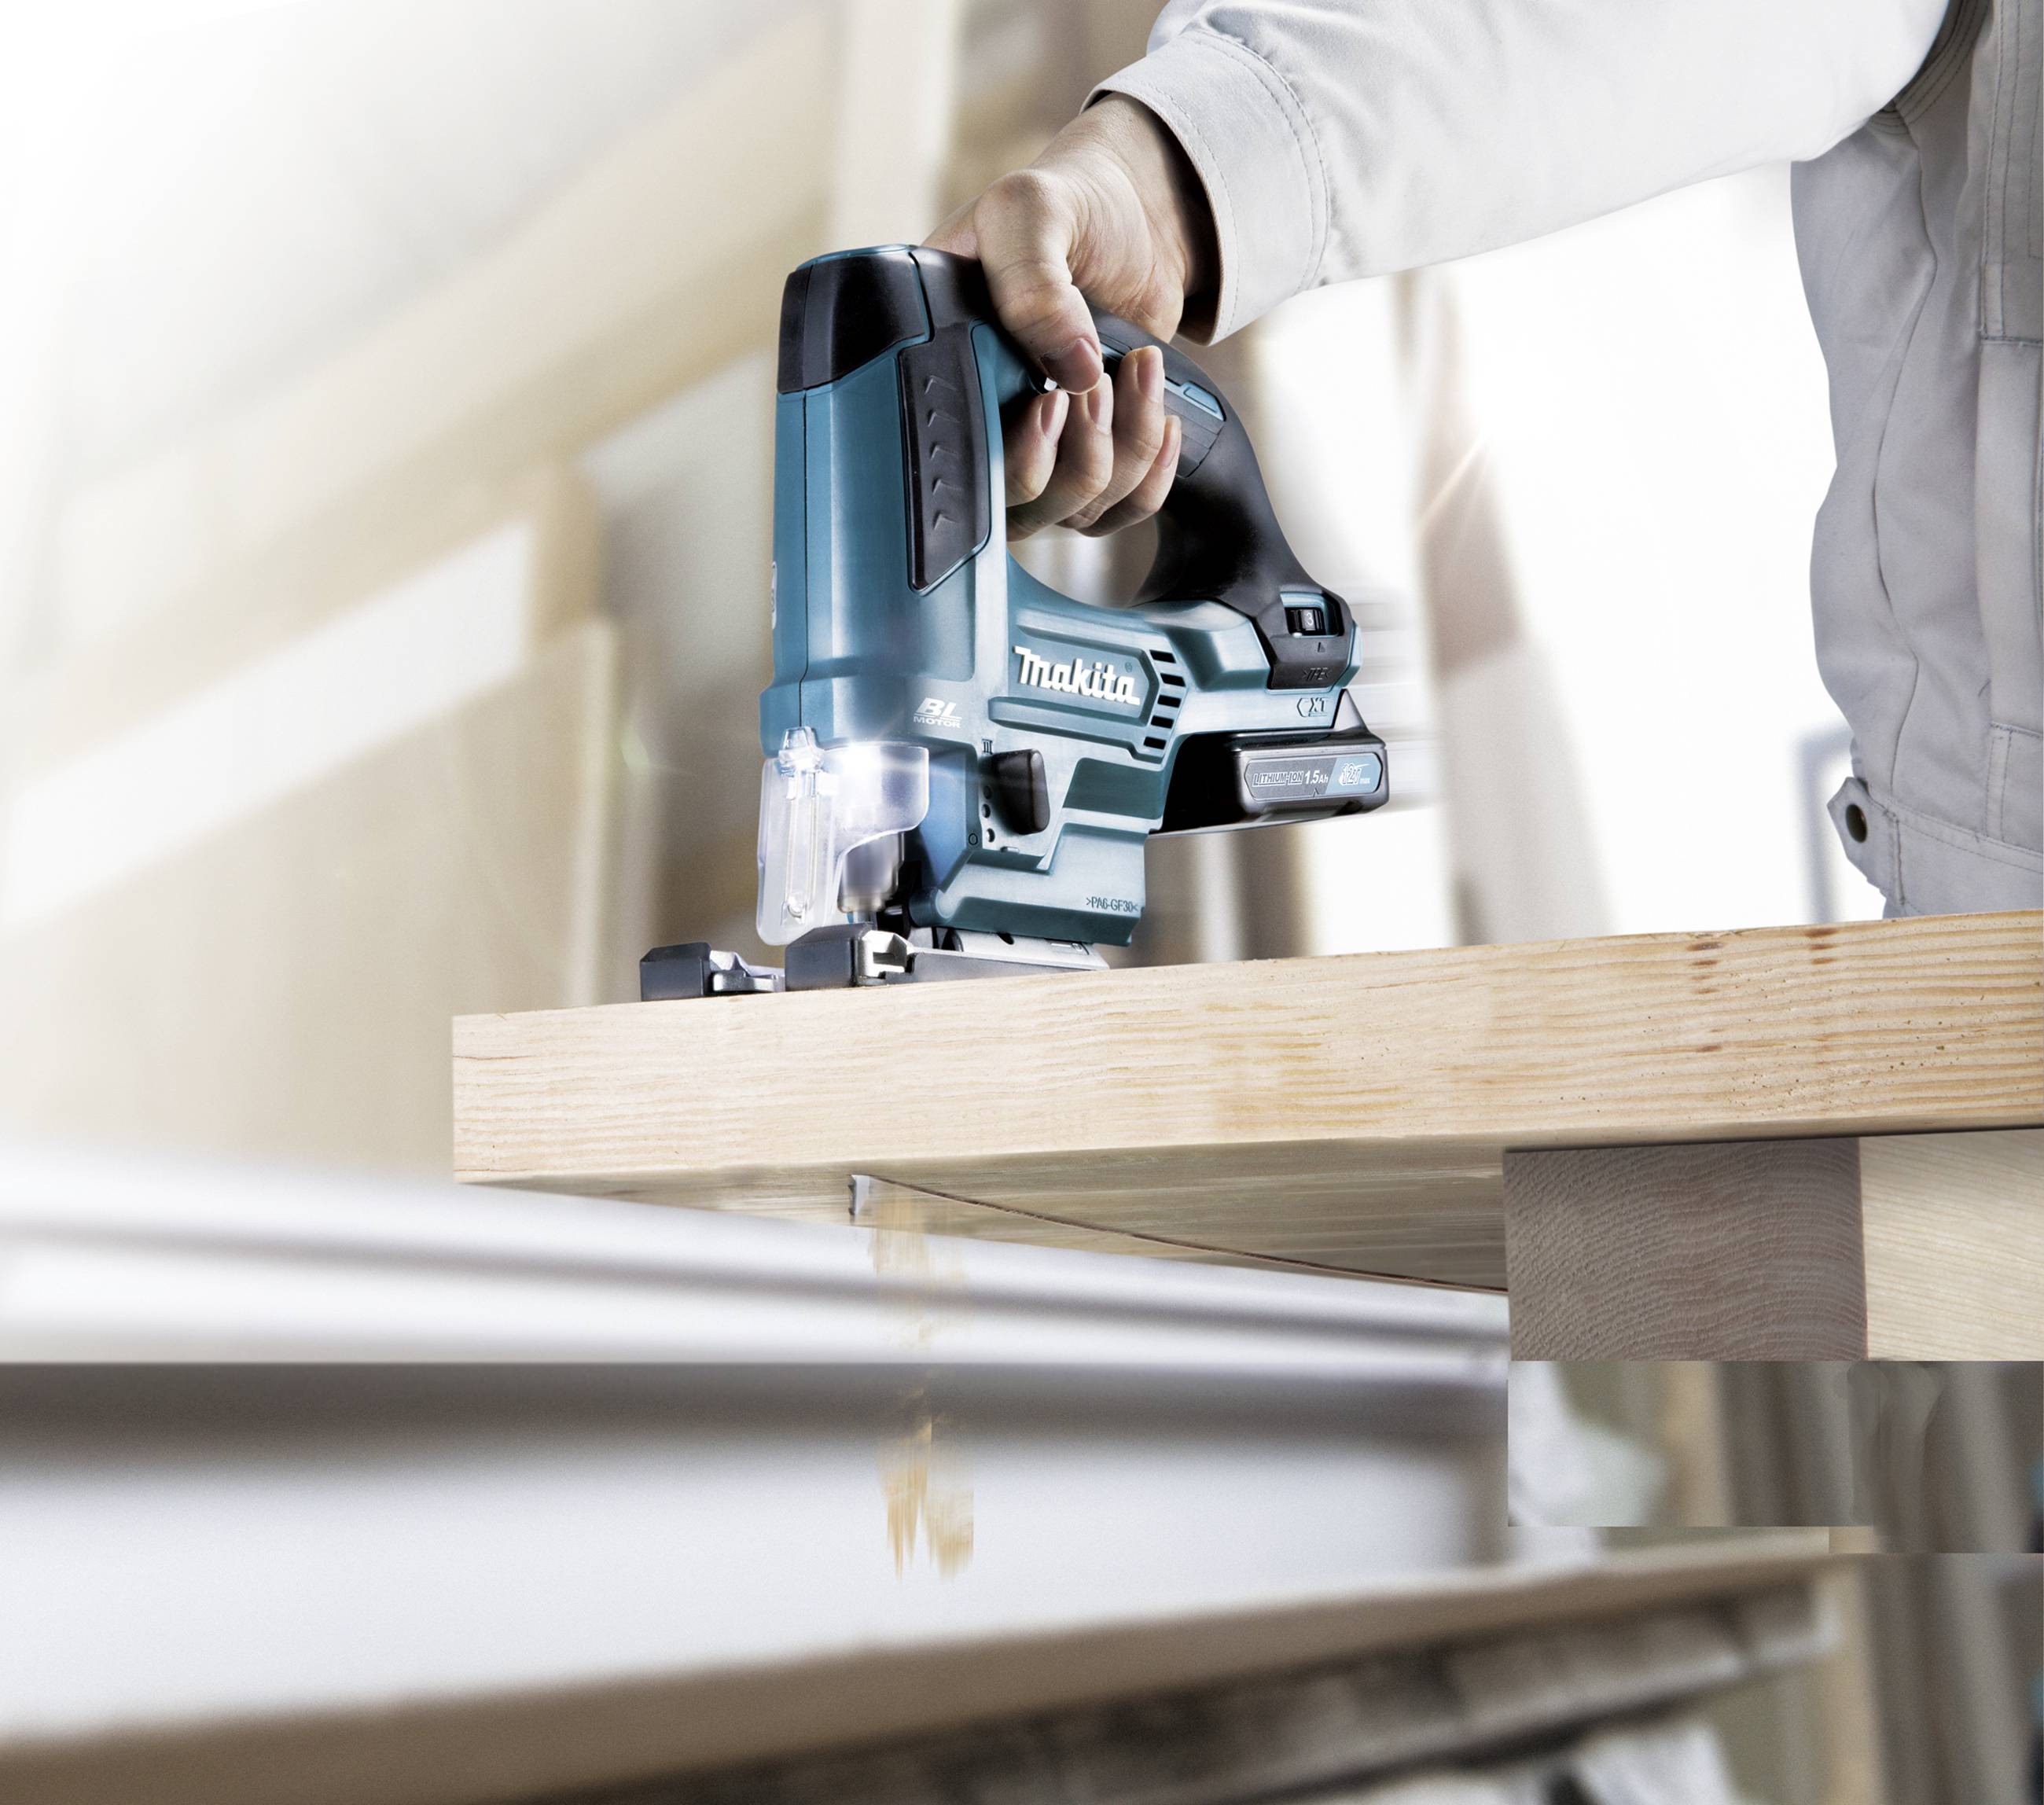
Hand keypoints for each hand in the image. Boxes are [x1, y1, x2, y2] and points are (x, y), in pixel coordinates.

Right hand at [926, 95, 1216, 538]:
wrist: (1136, 218)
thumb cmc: (1067, 206)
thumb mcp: (1030, 212)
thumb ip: (1033, 279)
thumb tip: (1072, 370)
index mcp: (937, 363)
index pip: (950, 460)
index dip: (1004, 454)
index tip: (1047, 403)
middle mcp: (980, 420)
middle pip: (1017, 509)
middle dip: (1073, 455)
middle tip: (1097, 380)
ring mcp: (1037, 450)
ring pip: (1075, 511)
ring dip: (1123, 450)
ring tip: (1139, 368)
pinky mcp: (1091, 459)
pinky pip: (1121, 509)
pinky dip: (1151, 473)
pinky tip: (1159, 414)